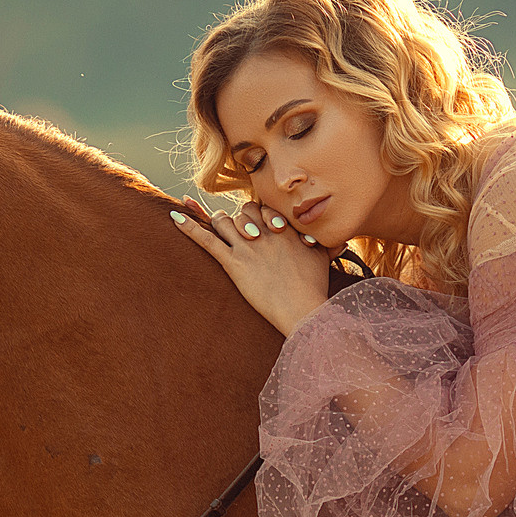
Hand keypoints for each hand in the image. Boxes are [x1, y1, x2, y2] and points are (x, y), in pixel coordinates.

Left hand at [170, 195, 330, 335]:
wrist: (303, 308)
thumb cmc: (314, 286)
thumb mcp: (323, 257)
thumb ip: (327, 243)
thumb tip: (342, 239)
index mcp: (283, 228)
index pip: (263, 208)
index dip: (258, 213)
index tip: (256, 217)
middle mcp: (264, 232)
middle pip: (242, 211)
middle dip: (238, 218)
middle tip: (239, 232)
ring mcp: (247, 247)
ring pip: (223, 221)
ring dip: (215, 221)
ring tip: (209, 223)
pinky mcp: (233, 263)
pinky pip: (206, 240)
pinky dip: (189, 226)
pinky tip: (173, 217)